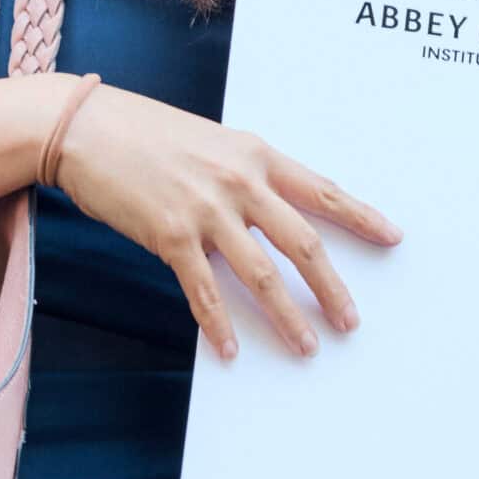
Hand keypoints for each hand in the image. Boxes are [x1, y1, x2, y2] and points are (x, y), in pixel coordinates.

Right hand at [51, 81, 401, 358]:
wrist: (85, 128)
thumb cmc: (146, 132)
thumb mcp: (212, 143)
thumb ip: (245, 176)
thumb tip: (271, 212)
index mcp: (256, 155)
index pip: (323, 190)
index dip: (361, 216)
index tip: (392, 236)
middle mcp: (240, 182)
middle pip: (303, 242)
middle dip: (331, 287)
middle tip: (351, 320)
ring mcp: (206, 210)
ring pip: (262, 274)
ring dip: (287, 316)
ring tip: (307, 345)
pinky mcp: (169, 234)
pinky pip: (203, 289)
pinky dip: (217, 324)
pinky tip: (228, 350)